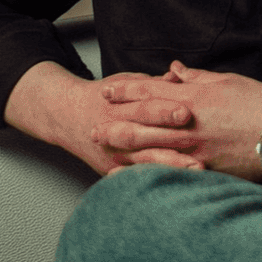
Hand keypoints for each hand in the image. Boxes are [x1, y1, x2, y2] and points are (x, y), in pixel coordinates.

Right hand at [2, 60, 204, 177]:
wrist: (66, 116)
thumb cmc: (104, 97)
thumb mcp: (124, 83)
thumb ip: (151, 84)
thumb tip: (177, 76)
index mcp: (118, 107)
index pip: (143, 108)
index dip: (164, 110)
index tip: (187, 112)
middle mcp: (113, 132)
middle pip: (142, 135)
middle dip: (168, 137)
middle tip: (194, 139)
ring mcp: (113, 155)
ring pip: (142, 161)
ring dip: (169, 164)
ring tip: (196, 167)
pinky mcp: (113, 171)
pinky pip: (136, 178)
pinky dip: (156, 182)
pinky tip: (176, 185)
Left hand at [97, 61, 261, 180]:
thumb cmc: (259, 105)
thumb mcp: (226, 81)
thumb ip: (196, 77)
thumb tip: (174, 71)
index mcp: (192, 99)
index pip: (149, 93)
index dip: (124, 92)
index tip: (107, 93)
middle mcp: (187, 126)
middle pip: (140, 124)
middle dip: (114, 124)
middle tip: (94, 127)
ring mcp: (193, 151)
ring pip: (148, 150)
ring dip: (123, 150)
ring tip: (104, 152)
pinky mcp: (203, 171)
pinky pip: (168, 174)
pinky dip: (147, 175)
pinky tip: (133, 179)